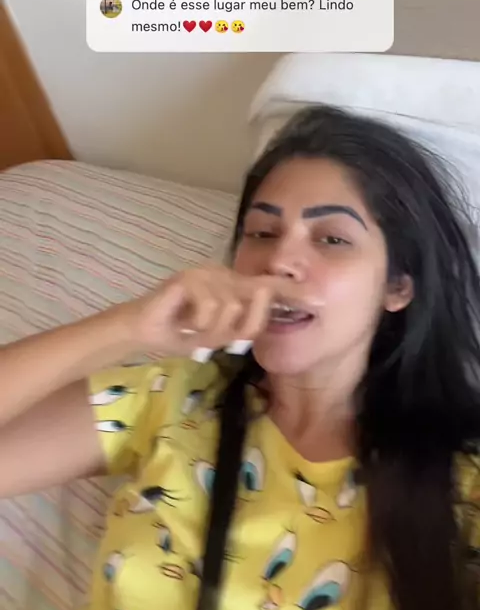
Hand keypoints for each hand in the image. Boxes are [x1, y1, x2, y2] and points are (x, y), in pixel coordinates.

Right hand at [122, 264, 296, 357]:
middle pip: (257, 297)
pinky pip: (211, 309)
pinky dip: (199, 326)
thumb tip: (262, 322)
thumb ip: (242, 326)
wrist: (143, 332)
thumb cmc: (181, 333)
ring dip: (213, 332)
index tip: (321, 301)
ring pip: (232, 309)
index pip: (270, 287)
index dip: (295, 293)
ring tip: (193, 332)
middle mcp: (224, 274)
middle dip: (239, 326)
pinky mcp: (189, 278)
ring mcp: (206, 272)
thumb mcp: (220, 334)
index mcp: (233, 286)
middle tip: (208, 337)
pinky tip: (184, 326)